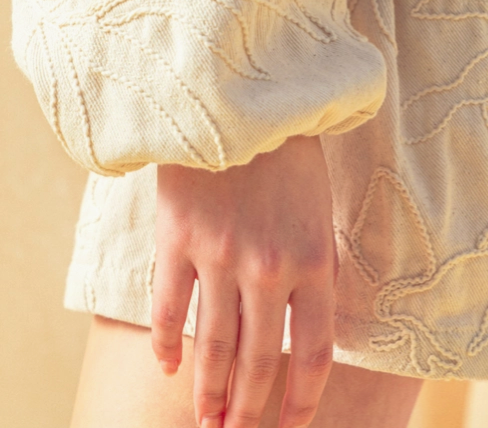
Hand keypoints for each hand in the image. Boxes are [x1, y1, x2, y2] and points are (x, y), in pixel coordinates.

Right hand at [152, 136, 336, 427]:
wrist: (240, 92)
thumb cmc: (289, 145)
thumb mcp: (319, 204)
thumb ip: (316, 262)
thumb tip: (309, 320)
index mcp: (315, 257)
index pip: (316, 352)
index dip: (303, 399)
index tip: (291, 424)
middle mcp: (269, 267)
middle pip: (260, 362)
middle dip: (248, 412)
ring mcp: (220, 256)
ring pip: (214, 347)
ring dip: (209, 393)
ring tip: (206, 422)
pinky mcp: (178, 240)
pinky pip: (170, 309)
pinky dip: (168, 345)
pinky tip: (169, 367)